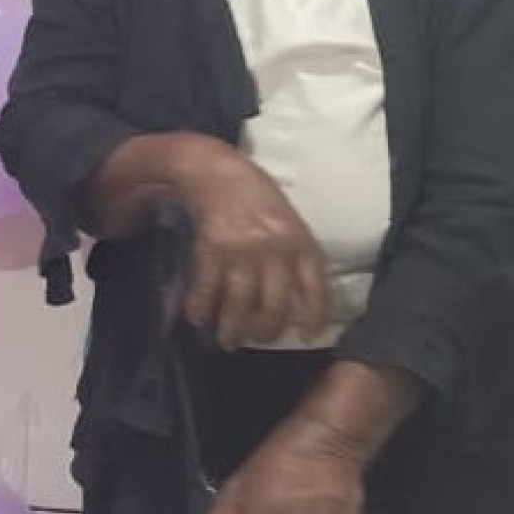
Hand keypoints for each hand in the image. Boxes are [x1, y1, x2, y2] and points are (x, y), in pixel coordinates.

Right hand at [172, 139, 329, 349]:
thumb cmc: (258, 195)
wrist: (217, 172)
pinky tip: (198, 318)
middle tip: (256, 339)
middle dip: (264, 331)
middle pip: (274, 307)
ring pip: (239, 305)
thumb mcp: (290, 220)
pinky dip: (200, 308)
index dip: (315, 316)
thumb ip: (296, 253)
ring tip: (227, 341)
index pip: (315, 288)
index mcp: (300, 242)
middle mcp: (274, 251)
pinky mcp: (212, 251)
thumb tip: (299, 293)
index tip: (309, 335)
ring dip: (231, 330)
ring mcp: (242, 253)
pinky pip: (207, 289)